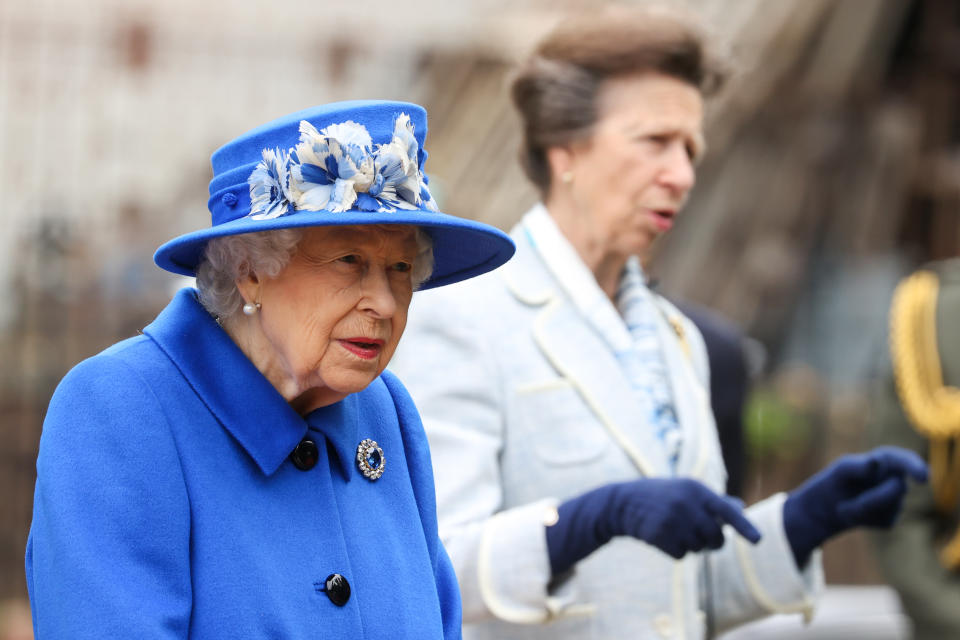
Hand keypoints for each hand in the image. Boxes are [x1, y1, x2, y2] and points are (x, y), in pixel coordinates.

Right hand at [546, 477, 760, 576]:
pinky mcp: (660, 536)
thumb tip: (740, 508)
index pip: (726, 510)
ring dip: (691, 545)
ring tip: (674, 530)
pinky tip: (663, 537)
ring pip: (699, 548)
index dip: (744, 526)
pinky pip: (682, 555)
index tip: (759, 540)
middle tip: (700, 535)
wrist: (622, 503)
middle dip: (712, 542)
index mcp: (696, 489)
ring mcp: (672, 520)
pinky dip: (676, 551)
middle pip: (716, 537)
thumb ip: (712, 500)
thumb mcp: (685, 490)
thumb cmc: (660, 496)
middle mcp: (686, 504)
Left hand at [783, 446, 928, 567]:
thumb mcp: (841, 470)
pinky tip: (853, 513)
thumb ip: (858, 465)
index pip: (905, 460)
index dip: (915, 467)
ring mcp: (895, 501)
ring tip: (846, 504)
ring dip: (862, 507)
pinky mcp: (890, 519)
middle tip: (847, 499)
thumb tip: (875, 462)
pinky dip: (863, 518)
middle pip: (897, 489)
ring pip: (888, 507)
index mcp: (886, 461)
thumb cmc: (835, 482)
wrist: (826, 508)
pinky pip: (882, 521)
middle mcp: (895, 480)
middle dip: (872, 496)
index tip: (922, 477)